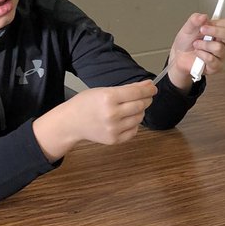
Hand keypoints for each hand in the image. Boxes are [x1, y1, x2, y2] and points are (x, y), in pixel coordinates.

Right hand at [34, 81, 155, 159]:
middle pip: (140, 106)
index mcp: (108, 98)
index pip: (137, 93)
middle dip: (146, 100)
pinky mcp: (115, 139)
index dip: (148, 90)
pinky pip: (134, 130)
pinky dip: (134, 124)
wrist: (71, 122)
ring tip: (130, 108)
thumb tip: (148, 85)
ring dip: (139, 112)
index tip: (153, 88)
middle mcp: (112, 114)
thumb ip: (127, 89)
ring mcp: (114, 129)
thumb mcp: (103, 90)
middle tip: (144, 97)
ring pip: (139, 118)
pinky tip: (126, 119)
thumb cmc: (86, 104)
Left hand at [165, 13, 224, 86]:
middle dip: (215, 32)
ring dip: (203, 45)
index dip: (217, 24)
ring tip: (196, 46)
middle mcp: (222, 43)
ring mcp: (221, 55)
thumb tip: (203, 16)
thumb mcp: (188, 28)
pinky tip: (198, 54)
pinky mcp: (216, 66)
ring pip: (218, 48)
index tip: (204, 24)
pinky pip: (211, 59)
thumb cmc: (186, 43)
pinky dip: (201, 55)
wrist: (179, 57)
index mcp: (218, 31)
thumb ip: (195, 20)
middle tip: (202, 30)